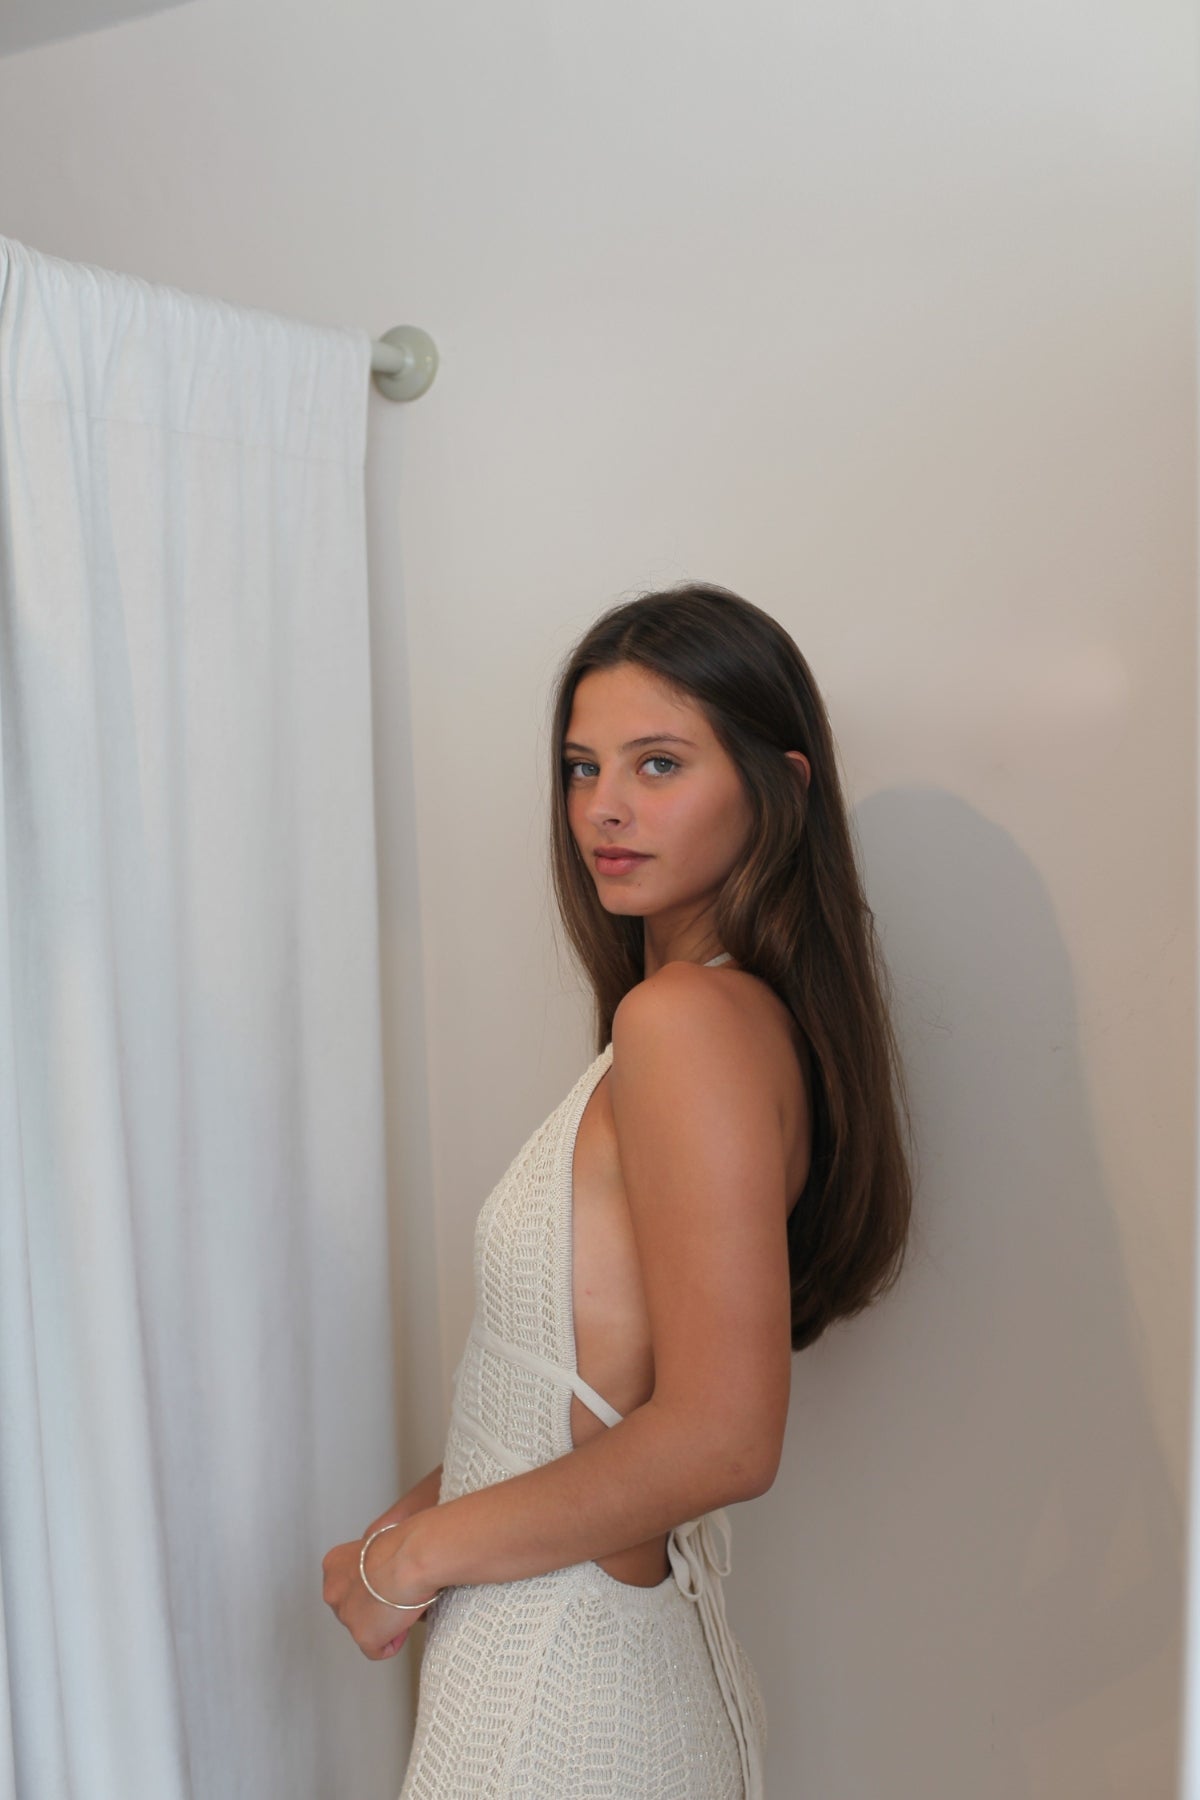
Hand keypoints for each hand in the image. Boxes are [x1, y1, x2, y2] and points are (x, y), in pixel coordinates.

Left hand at [322, 1522, 436, 1660]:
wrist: (409, 1558)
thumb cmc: (402, 1542)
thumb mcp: (379, 1533)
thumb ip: (372, 1551)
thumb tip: (385, 1555)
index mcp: (334, 1564)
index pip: (348, 1583)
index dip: (372, 1584)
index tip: (389, 1580)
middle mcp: (333, 1592)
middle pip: (353, 1607)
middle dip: (374, 1606)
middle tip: (397, 1596)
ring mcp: (346, 1616)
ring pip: (364, 1628)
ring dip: (383, 1623)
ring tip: (404, 1608)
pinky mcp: (363, 1637)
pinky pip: (377, 1650)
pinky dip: (392, 1642)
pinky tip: (404, 1626)